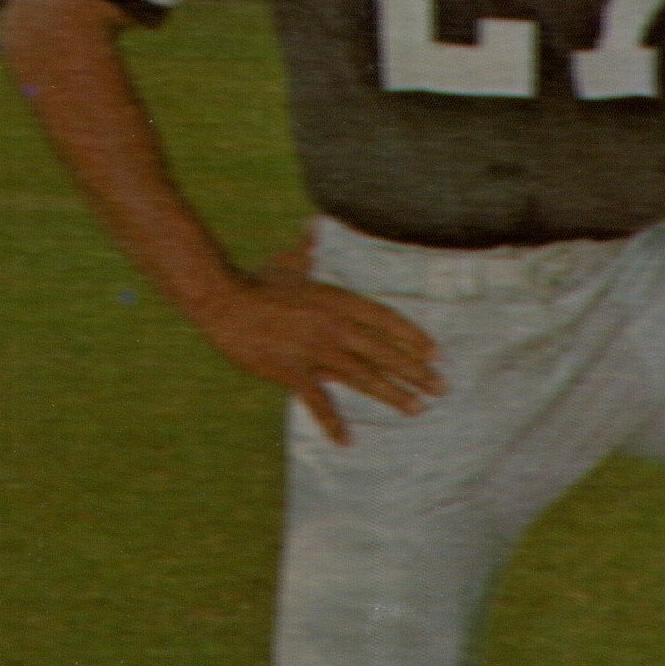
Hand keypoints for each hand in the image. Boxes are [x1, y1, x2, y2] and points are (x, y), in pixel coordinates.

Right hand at [195, 237, 443, 442]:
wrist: (223, 301)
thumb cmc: (256, 280)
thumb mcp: (289, 261)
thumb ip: (308, 247)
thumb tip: (313, 225)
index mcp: (337, 300)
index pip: (385, 320)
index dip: (413, 337)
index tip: (436, 352)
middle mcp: (333, 326)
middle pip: (383, 351)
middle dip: (415, 370)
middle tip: (441, 387)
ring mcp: (314, 350)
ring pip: (362, 376)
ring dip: (391, 393)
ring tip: (416, 407)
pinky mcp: (292, 371)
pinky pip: (318, 401)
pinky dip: (331, 422)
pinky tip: (346, 440)